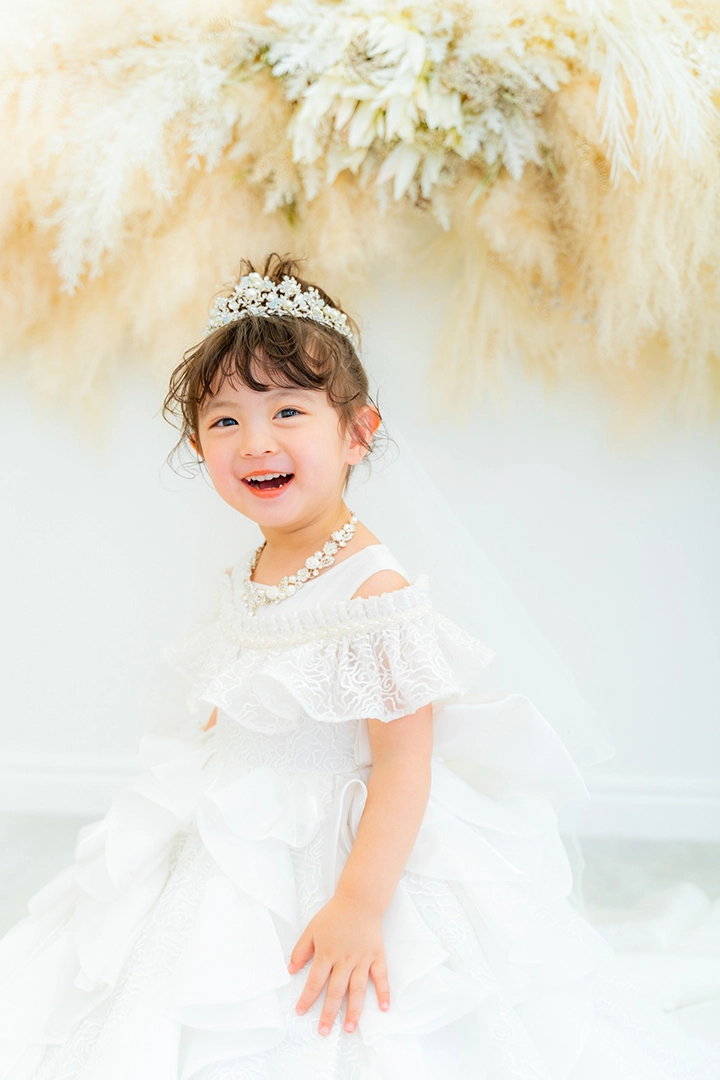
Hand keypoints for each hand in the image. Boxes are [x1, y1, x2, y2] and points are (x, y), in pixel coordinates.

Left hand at [288, 893, 390, 1034]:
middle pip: (335, 991)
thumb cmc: (334, 915)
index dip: (307, 998)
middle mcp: (344, 960)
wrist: (359, 900)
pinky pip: (381, 977)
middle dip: (328, 1013)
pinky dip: (384, 992)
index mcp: (327, 954)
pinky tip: (384, 1008)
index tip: (301, 1012)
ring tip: (350, 1028)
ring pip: (357, 989)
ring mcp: (362, 959)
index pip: (314, 982)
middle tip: (324, 1031)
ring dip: (353, 1010)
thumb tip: (291, 970)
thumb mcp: (312, 929)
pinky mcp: (377, 955)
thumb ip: (301, 950)